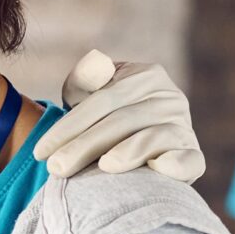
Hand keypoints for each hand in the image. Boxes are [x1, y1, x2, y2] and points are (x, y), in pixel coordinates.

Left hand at [34, 52, 205, 182]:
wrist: (130, 145)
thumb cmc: (102, 118)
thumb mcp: (89, 93)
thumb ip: (87, 78)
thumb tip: (97, 64)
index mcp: (146, 76)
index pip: (103, 101)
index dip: (68, 126)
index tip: (39, 151)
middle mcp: (170, 98)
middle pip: (122, 121)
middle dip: (84, 146)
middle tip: (56, 169)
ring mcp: (184, 127)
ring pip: (153, 139)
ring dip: (127, 153)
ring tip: (103, 168)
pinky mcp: (195, 156)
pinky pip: (191, 160)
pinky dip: (177, 164)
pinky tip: (159, 169)